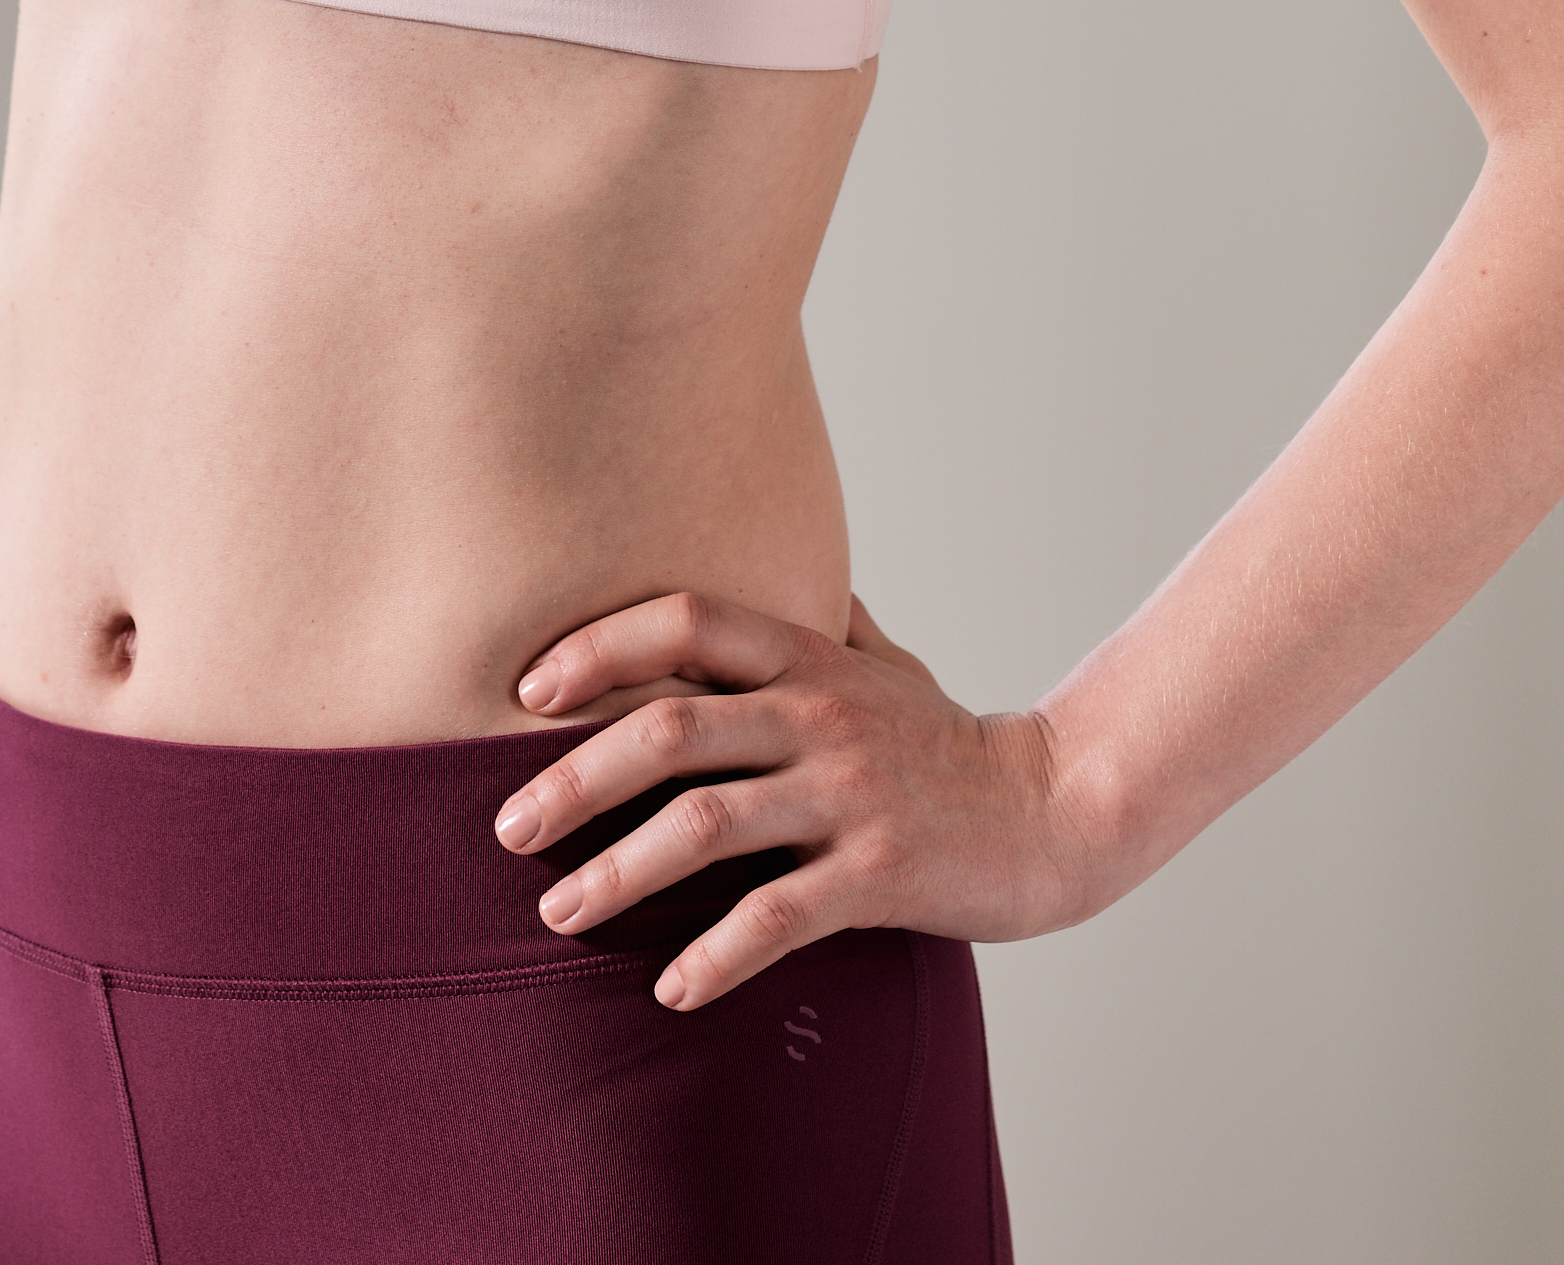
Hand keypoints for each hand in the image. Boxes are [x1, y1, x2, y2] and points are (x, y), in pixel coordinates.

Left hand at [495, 589, 1085, 1009]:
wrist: (1056, 809)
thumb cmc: (949, 739)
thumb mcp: (883, 662)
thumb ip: (816, 621)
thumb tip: (769, 575)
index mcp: (808, 658)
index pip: (685, 620)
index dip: (598, 645)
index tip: (525, 691)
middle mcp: (819, 715)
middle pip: (668, 730)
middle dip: (571, 781)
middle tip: (508, 829)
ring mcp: (850, 794)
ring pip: (704, 827)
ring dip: (616, 874)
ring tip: (558, 913)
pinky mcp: (880, 873)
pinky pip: (776, 916)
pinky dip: (713, 955)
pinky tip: (669, 989)